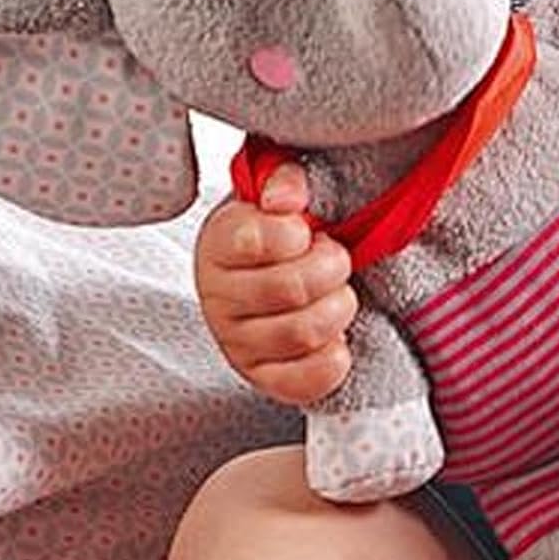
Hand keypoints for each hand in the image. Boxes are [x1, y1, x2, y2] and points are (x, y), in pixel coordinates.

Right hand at [194, 162, 355, 404]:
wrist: (278, 271)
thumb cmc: (282, 229)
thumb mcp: (281, 188)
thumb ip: (285, 178)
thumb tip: (286, 199)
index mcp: (220, 244)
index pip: (257, 240)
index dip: (297, 234)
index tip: (306, 230)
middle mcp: (219, 298)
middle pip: (291, 288)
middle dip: (332, 267)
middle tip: (335, 258)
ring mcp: (237, 342)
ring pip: (304, 332)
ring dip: (339, 308)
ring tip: (336, 293)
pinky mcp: (263, 378)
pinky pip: (304, 381)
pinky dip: (333, 358)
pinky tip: (336, 337)